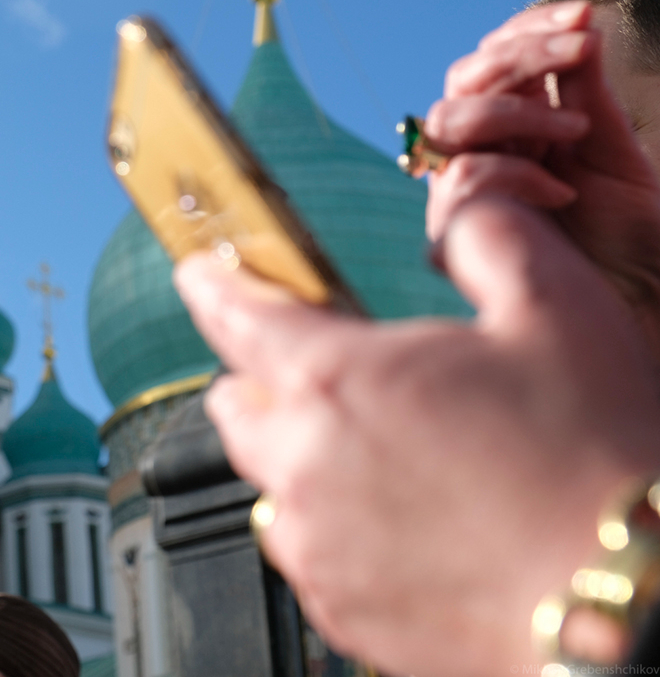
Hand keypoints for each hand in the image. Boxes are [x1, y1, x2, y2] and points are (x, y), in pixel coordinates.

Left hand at [174, 199, 659, 676]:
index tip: (201, 274)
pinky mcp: (340, 609)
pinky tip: (404, 520)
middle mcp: (305, 466)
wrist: (633, 608)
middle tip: (328, 373)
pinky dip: (332, 526)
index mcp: (338, 380)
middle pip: (239, 407)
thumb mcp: (558, 310)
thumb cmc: (600, 463)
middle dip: (264, 379)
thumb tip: (463, 209)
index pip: (236, 317)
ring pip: (270, 484)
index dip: (215, 286)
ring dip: (300, 458)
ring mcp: (316, 547)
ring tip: (386, 455)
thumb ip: (490, 239)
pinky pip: (306, 552)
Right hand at [425, 0, 659, 354]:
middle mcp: (480, 155)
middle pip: (461, 82)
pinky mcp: (455, 233)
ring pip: (448, 119)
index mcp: (515, 131)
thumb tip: (581, 24)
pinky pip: (462, 175)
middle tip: (581, 50)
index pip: (492, 63)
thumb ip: (585, 91)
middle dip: (519, 56)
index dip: (528, 32)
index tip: (584, 19)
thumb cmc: (631, 238)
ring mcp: (462, 193)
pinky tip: (561, 190)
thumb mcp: (610, 147)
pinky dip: (513, 171)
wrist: (639, 303)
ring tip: (575, 130)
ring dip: (513, 109)